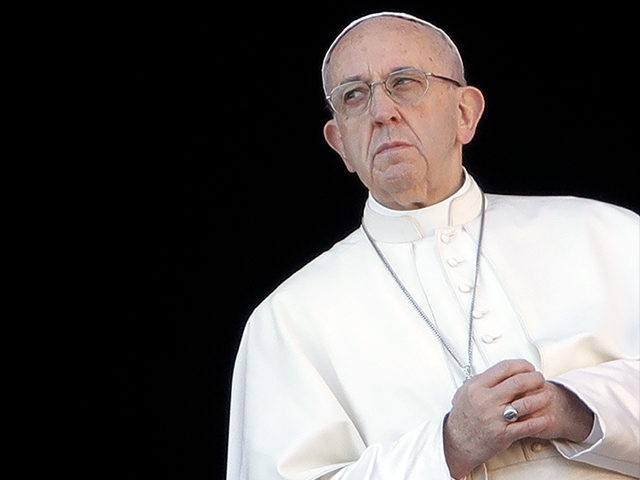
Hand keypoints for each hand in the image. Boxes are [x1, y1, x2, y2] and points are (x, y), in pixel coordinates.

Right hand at [443, 359, 594, 477]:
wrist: (456, 443)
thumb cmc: (463, 418)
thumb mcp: (465, 392)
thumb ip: (483, 380)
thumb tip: (500, 371)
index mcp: (477, 387)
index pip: (504, 368)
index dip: (521, 365)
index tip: (528, 367)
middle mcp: (486, 401)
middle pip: (518, 382)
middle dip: (535, 378)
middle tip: (540, 379)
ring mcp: (495, 418)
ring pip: (526, 403)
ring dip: (541, 398)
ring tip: (546, 395)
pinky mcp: (503, 434)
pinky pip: (528, 426)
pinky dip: (541, 421)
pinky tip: (546, 416)